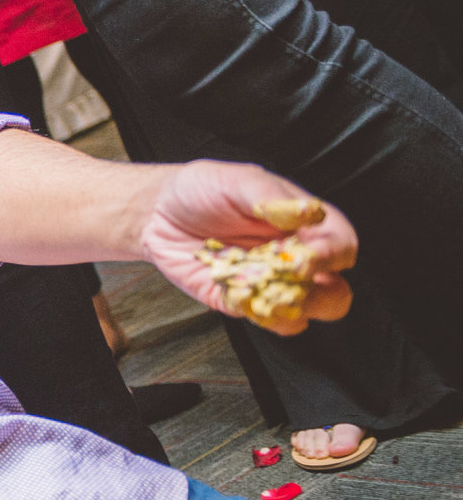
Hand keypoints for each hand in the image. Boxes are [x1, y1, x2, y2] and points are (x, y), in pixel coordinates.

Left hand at [138, 161, 355, 335]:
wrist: (158, 212)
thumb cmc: (203, 189)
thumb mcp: (235, 180)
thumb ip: (270, 196)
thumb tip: (308, 210)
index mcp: (304, 224)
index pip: (341, 244)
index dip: (334, 254)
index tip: (309, 257)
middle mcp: (293, 257)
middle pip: (336, 289)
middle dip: (324, 294)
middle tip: (293, 280)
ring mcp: (269, 282)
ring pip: (305, 312)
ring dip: (294, 309)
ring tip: (269, 295)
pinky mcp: (241, 300)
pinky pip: (264, 318)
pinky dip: (260, 315)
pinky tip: (241, 297)